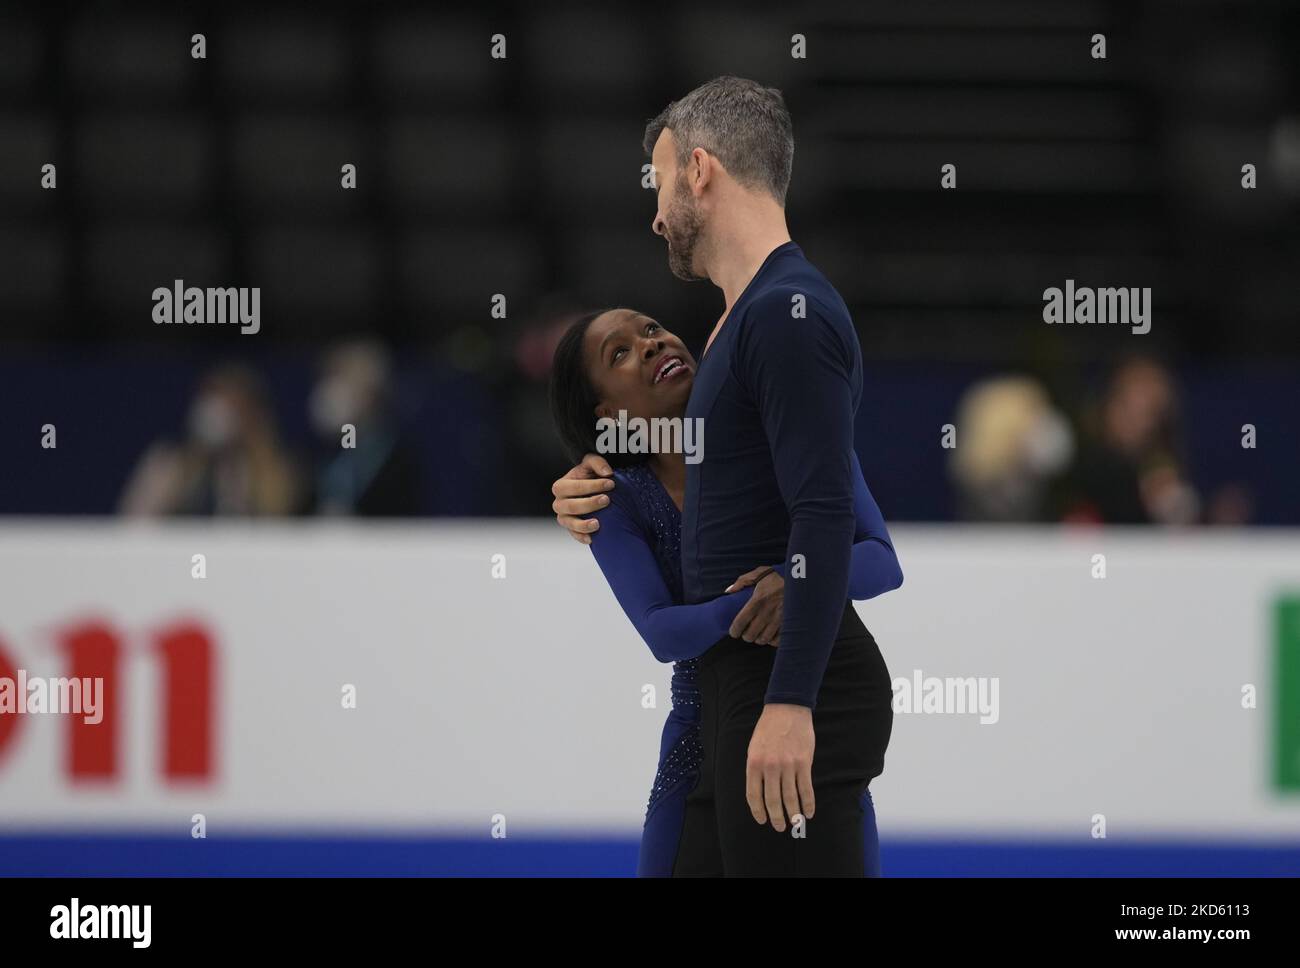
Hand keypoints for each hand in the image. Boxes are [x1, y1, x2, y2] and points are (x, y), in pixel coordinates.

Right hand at [550, 453, 614, 543]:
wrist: (588, 490)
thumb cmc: (588, 475)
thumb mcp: (590, 464)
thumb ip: (597, 463)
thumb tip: (607, 472)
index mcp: (560, 486)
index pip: (574, 487)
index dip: (592, 485)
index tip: (611, 483)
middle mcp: (559, 503)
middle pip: (571, 506)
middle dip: (589, 503)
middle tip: (607, 500)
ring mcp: (564, 517)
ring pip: (570, 523)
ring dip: (583, 524)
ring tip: (598, 523)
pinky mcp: (571, 529)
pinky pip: (574, 535)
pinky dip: (581, 538)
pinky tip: (591, 539)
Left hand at [725, 568, 782, 645]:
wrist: (801, 581)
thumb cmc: (778, 578)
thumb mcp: (759, 573)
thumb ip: (742, 581)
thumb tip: (728, 591)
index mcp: (757, 600)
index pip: (740, 622)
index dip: (734, 630)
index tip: (734, 632)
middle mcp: (767, 612)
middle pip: (751, 634)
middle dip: (746, 636)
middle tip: (746, 632)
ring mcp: (779, 620)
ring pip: (764, 639)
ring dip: (758, 639)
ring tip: (758, 635)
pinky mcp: (789, 624)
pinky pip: (778, 640)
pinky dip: (772, 641)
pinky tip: (770, 636)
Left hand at [746, 704, 814, 831]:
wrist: (786, 709)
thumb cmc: (768, 728)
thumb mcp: (753, 747)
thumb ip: (755, 769)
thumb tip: (759, 792)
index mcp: (754, 763)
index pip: (753, 795)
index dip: (758, 811)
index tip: (762, 820)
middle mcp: (770, 767)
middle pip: (772, 800)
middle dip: (776, 817)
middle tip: (779, 827)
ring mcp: (787, 766)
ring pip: (790, 798)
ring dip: (793, 814)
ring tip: (795, 824)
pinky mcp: (803, 763)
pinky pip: (806, 789)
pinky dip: (808, 803)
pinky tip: (809, 812)